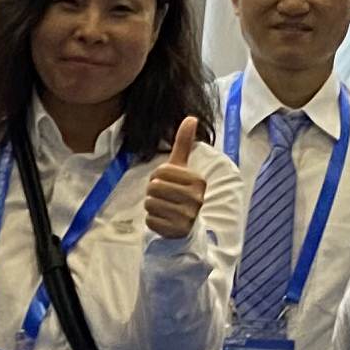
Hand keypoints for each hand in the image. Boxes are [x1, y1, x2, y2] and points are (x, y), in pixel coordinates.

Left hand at [143, 116, 207, 239]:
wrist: (187, 224)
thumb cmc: (181, 191)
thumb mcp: (182, 168)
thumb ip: (184, 143)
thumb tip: (191, 117)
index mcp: (198, 181)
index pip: (161, 171)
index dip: (157, 176)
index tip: (166, 183)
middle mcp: (197, 199)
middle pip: (154, 187)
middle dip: (152, 192)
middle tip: (163, 197)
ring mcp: (188, 217)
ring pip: (150, 204)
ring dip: (151, 206)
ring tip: (164, 208)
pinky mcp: (177, 232)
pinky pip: (150, 221)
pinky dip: (152, 220)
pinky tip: (164, 220)